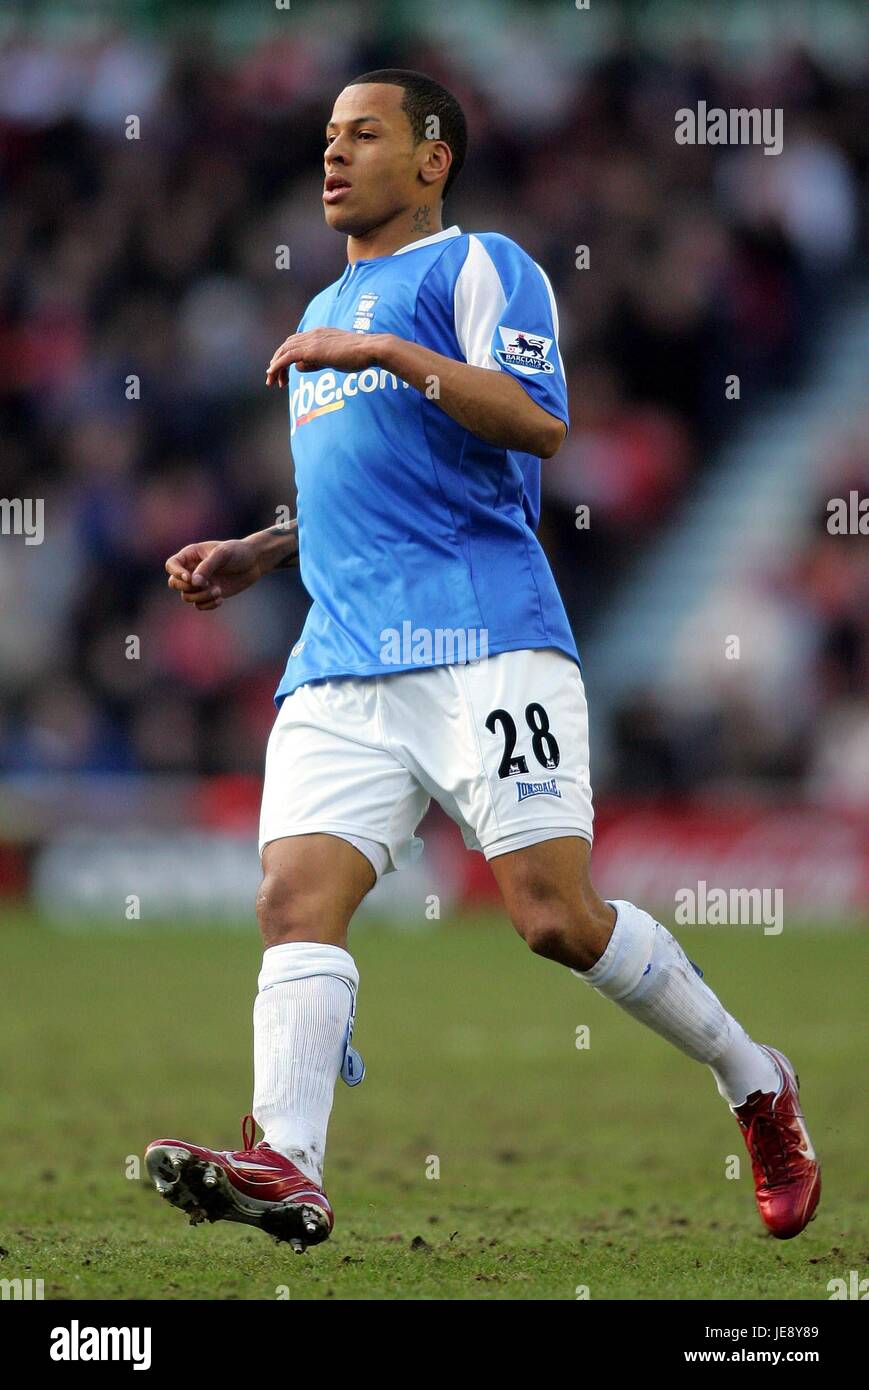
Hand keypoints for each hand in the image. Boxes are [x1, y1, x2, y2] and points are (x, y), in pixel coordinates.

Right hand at [165, 539, 263, 610]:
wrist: (254, 562)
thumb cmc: (237, 552)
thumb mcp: (223, 554)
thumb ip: (207, 566)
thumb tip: (193, 582)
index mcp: (190, 555)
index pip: (171, 565)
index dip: (176, 573)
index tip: (190, 578)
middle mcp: (191, 570)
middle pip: (174, 583)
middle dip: (188, 587)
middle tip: (206, 584)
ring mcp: (199, 584)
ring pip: (186, 596)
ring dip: (201, 597)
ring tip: (218, 591)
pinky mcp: (208, 595)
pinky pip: (198, 605)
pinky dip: (207, 605)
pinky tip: (220, 599)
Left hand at [266, 328, 387, 385]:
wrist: (370, 349)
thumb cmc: (359, 356)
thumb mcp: (333, 359)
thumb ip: (315, 362)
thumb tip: (298, 366)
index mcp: (319, 333)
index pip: (295, 342)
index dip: (285, 356)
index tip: (284, 372)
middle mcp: (313, 334)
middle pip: (286, 345)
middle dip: (277, 362)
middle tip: (273, 379)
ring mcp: (312, 340)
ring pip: (284, 351)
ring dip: (275, 366)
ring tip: (271, 380)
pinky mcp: (311, 350)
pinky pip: (287, 356)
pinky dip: (277, 365)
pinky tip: (272, 373)